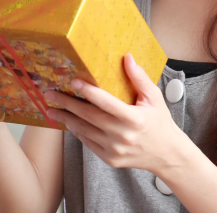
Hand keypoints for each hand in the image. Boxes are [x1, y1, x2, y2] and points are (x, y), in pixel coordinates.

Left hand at [44, 54, 189, 173]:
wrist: (165, 153)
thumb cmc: (160, 122)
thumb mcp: (154, 98)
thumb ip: (140, 78)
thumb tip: (127, 58)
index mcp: (134, 118)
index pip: (106, 102)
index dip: (88, 91)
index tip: (73, 81)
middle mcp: (122, 135)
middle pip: (89, 116)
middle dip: (67, 104)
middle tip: (50, 94)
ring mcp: (114, 149)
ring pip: (84, 131)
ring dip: (66, 118)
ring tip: (52, 109)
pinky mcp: (109, 158)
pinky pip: (88, 143)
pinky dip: (77, 132)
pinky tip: (69, 122)